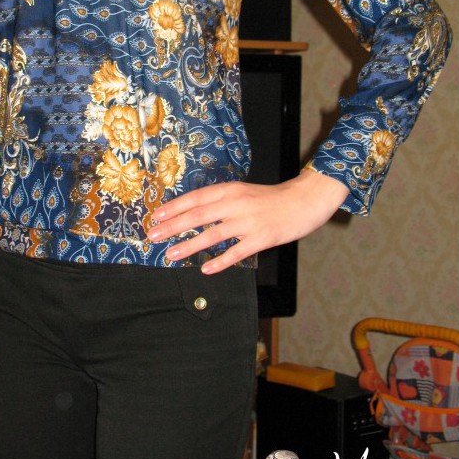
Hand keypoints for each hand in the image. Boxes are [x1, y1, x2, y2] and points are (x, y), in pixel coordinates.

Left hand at [148, 169, 349, 273]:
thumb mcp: (243, 193)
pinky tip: (206, 269)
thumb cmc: (271, 199)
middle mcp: (237, 203)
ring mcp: (249, 221)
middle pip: (199, 215)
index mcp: (231, 190)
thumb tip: (193, 214)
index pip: (196, 198)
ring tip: (171, 254)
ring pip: (214, 234)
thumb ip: (221, 202)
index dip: (174, 207)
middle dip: (173, 226)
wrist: (304, 200)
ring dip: (190, 245)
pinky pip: (238, 252)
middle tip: (153, 236)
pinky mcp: (263, 237)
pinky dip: (221, 261)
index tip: (156, 216)